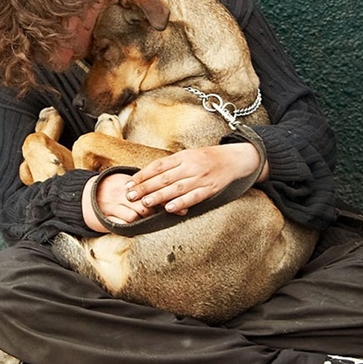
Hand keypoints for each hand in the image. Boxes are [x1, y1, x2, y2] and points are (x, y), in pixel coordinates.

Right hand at [82, 173, 156, 232]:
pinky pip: (122, 226)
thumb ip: (139, 185)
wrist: (83, 196)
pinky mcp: (106, 219)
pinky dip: (130, 228)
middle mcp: (117, 194)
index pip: (146, 191)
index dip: (156, 198)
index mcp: (124, 183)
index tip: (161, 202)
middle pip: (142, 205)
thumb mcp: (122, 182)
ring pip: (133, 217)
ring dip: (141, 221)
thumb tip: (161, 190)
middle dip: (151, 212)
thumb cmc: (110, 189)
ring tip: (143, 220)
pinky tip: (133, 226)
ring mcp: (111, 207)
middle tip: (153, 213)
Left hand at [125, 143, 268, 214]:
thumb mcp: (188, 155)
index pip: (157, 166)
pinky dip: (181, 203)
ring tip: (145, 202)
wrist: (233, 159)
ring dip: (159, 196)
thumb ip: (170, 165)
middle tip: (130, 196)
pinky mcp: (210, 190)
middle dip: (145, 187)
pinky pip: (193, 197)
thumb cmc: (206, 159)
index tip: (129, 184)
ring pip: (176, 188)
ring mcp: (200, 178)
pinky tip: (169, 208)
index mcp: (182, 157)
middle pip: (163, 178)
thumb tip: (147, 175)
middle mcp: (190, 166)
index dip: (142, 175)